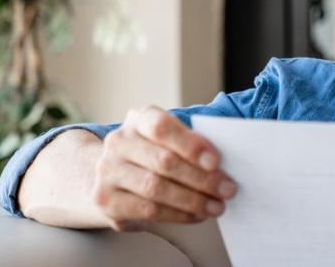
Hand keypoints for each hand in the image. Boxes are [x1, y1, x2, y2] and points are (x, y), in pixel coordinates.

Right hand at [92, 106, 236, 230]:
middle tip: (228, 189)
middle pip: (164, 161)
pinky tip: (197, 215)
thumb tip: (223, 165)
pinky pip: (147, 210)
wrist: (113, 174)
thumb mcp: (170, 139)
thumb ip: (191, 144)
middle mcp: (119, 142)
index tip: (217, 161)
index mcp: (139, 119)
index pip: (162, 126)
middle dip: (202, 178)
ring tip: (217, 206)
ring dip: (193, 200)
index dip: (191, 144)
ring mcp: (108, 172)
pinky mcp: (106, 200)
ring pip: (155, 188)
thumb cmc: (154, 152)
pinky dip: (178, 215)